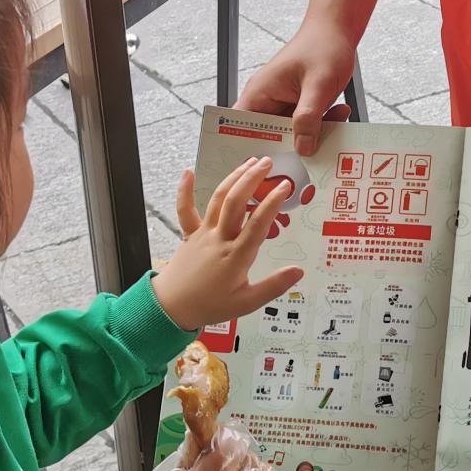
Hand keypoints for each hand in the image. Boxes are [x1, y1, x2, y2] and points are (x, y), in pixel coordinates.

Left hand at [152, 159, 304, 329]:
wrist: (172, 307)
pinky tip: (188, 172)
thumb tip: (298, 271)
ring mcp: (202, 234)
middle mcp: (219, 239)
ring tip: (249, 162)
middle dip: (252, 179)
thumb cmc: (211, 305)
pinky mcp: (190, 234)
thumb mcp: (247, 302)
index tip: (285, 186)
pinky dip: (184, 190)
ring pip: (218, 200)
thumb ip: (274, 286)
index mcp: (236, 256)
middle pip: (235, 202)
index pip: (257, 224)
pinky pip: (185, 210)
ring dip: (233, 178)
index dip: (272, 203)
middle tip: (268, 164)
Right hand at [235, 20, 355, 155]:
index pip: (239, 128)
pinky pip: (308, 126)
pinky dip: (324, 125)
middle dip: (289, 148)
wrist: (338, 31)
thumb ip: (308, 116)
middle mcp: (268, 102)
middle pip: (268, 138)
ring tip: (332, 129)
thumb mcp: (317, 83)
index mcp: (259, 93)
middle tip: (308, 160)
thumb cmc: (323, 46)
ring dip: (312, 136)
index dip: (245, 149)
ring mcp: (285, 105)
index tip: (261, 168)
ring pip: (292, 135)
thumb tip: (303, 148)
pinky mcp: (301, 107)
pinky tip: (340, 114)